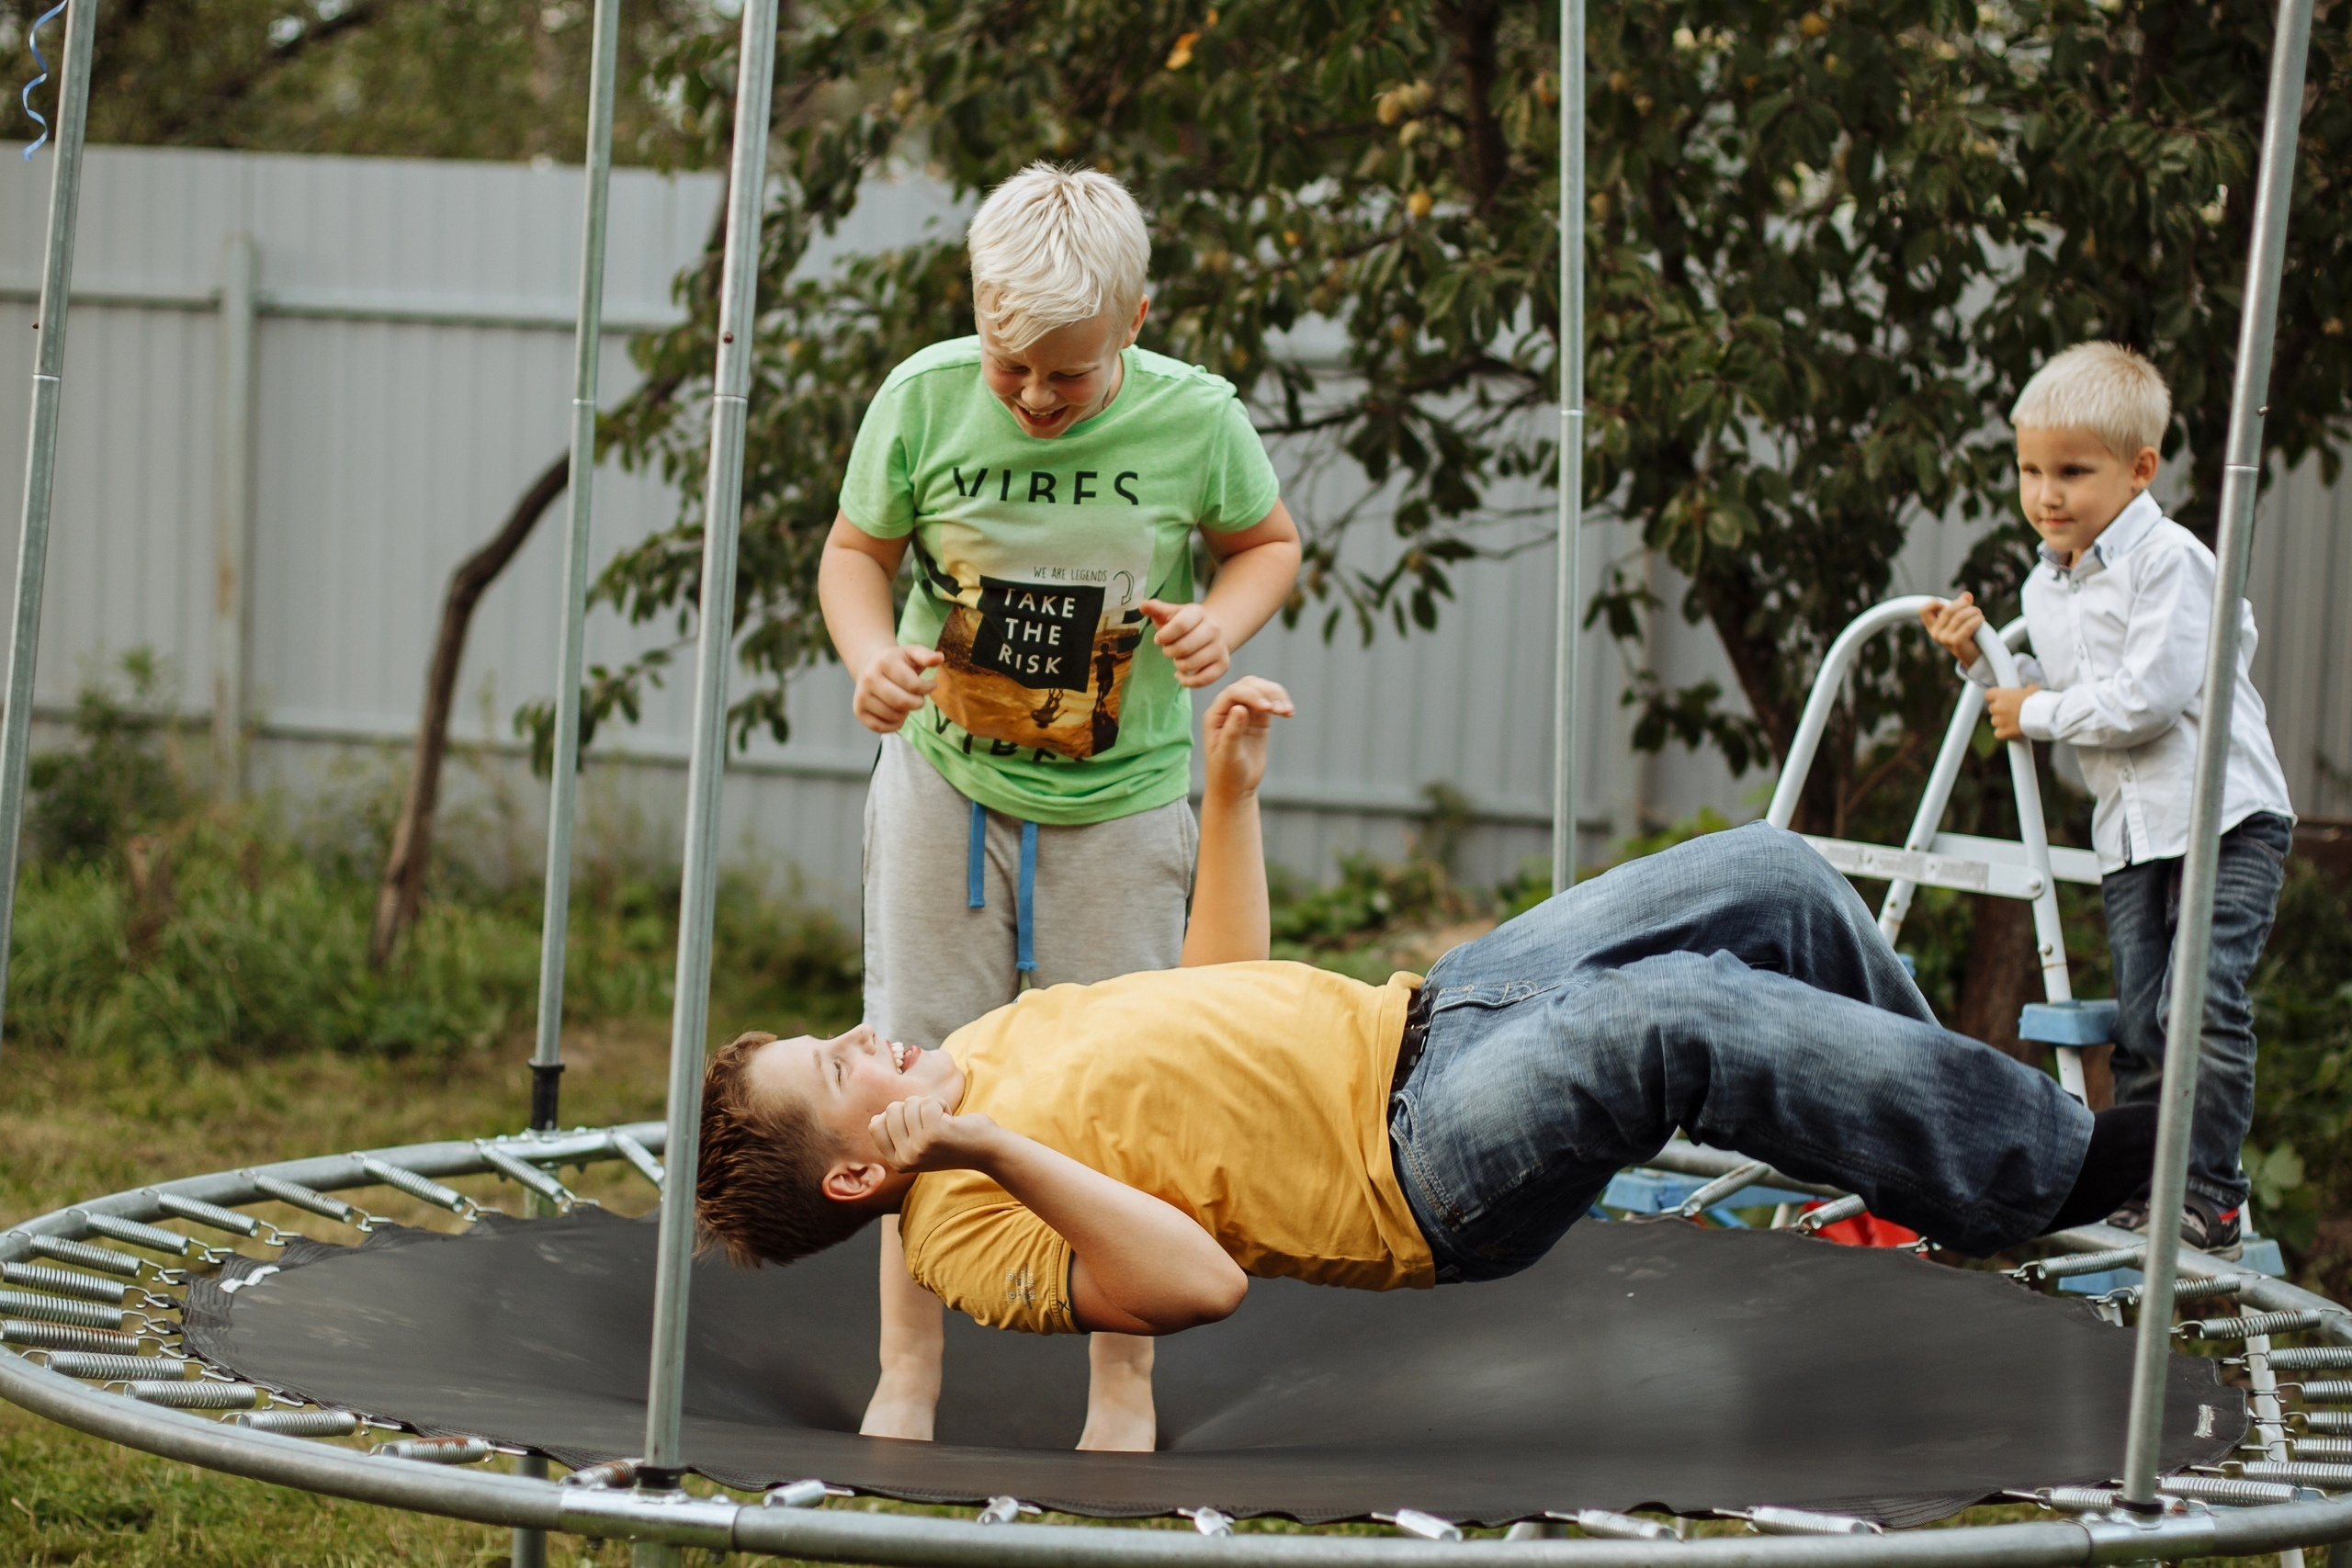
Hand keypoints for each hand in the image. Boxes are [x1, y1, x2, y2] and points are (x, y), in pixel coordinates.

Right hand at [852, 644, 943, 733]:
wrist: (868, 665)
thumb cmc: (895, 661)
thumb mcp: (911, 653)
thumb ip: (926, 655)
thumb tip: (940, 658)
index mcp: (884, 662)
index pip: (913, 685)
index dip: (927, 688)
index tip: (931, 686)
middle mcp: (869, 679)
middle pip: (902, 703)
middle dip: (917, 703)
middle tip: (919, 699)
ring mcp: (862, 696)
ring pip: (893, 716)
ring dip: (906, 713)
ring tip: (905, 703)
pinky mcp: (859, 711)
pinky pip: (881, 728)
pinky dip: (894, 725)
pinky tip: (897, 714)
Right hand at [868, 1097, 998, 1173]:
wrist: (985, 1149)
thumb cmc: (952, 1140)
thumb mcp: (917, 1143)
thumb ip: (898, 1133)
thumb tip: (877, 1118)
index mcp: (897, 1162)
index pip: (875, 1125)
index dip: (896, 1115)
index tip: (917, 1124)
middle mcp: (905, 1158)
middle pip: (891, 1110)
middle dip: (914, 1107)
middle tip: (934, 1123)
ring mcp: (918, 1147)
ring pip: (910, 1103)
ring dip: (930, 1105)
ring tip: (944, 1122)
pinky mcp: (933, 1134)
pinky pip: (926, 1101)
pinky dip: (941, 1103)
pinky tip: (951, 1120)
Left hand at [1139, 600, 1230, 687]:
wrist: (1212, 631)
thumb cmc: (1185, 624)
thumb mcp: (1171, 614)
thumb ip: (1156, 609)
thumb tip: (1142, 605)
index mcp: (1199, 612)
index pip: (1180, 625)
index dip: (1164, 636)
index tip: (1158, 639)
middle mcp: (1214, 629)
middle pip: (1184, 647)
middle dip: (1169, 652)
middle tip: (1168, 650)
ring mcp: (1220, 647)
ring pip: (1191, 664)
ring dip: (1178, 665)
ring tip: (1178, 659)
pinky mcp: (1223, 665)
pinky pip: (1203, 680)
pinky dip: (1187, 681)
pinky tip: (1181, 675)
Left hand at [1201, 677, 1292, 800]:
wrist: (1235, 788)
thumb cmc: (1225, 773)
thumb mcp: (1227, 754)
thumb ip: (1232, 731)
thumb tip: (1240, 708)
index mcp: (1215, 715)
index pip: (1233, 693)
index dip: (1251, 695)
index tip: (1267, 708)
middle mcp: (1229, 709)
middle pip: (1249, 685)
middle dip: (1266, 692)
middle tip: (1279, 709)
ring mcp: (1245, 713)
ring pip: (1262, 691)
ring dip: (1276, 696)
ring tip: (1287, 711)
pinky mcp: (1259, 720)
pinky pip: (1271, 703)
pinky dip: (1281, 703)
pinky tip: (1289, 712)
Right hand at [1920, 592, 1986, 670]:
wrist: (1975, 655)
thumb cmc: (1968, 635)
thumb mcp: (1961, 617)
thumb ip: (1962, 605)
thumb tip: (1967, 595)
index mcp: (1933, 626)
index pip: (1924, 610)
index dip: (1934, 603)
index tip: (1946, 604)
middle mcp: (1935, 633)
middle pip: (1948, 609)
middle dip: (1964, 605)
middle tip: (1974, 609)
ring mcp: (1944, 639)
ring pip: (1960, 616)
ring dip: (1974, 612)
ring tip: (1979, 615)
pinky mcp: (1956, 643)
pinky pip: (1967, 626)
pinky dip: (1976, 620)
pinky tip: (1981, 620)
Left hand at [1985, 684, 2040, 739]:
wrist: (2043, 716)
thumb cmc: (2038, 700)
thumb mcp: (2032, 689)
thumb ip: (2024, 689)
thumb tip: (2027, 689)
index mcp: (2001, 694)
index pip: (1989, 695)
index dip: (1995, 697)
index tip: (2002, 699)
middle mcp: (1997, 707)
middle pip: (1992, 709)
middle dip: (2001, 710)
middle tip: (2012, 711)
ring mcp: (1999, 720)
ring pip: (1995, 721)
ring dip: (2002, 722)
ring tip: (2015, 722)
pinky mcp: (2003, 732)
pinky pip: (1998, 733)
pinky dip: (2004, 733)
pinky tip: (2012, 731)